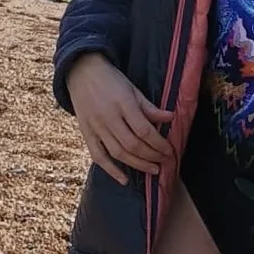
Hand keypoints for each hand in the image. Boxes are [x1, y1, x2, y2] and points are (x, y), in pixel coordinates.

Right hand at [66, 53, 174, 184]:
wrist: (82, 73)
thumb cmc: (112, 80)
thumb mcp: (133, 89)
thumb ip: (150, 107)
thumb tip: (171, 118)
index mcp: (123, 104)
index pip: (144, 130)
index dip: (158, 144)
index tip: (170, 151)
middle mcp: (108, 118)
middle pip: (132, 144)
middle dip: (151, 156)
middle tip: (165, 162)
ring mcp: (95, 127)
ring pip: (118, 153)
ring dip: (137, 165)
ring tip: (153, 170)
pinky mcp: (86, 134)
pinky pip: (98, 156)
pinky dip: (110, 170)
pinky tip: (124, 180)